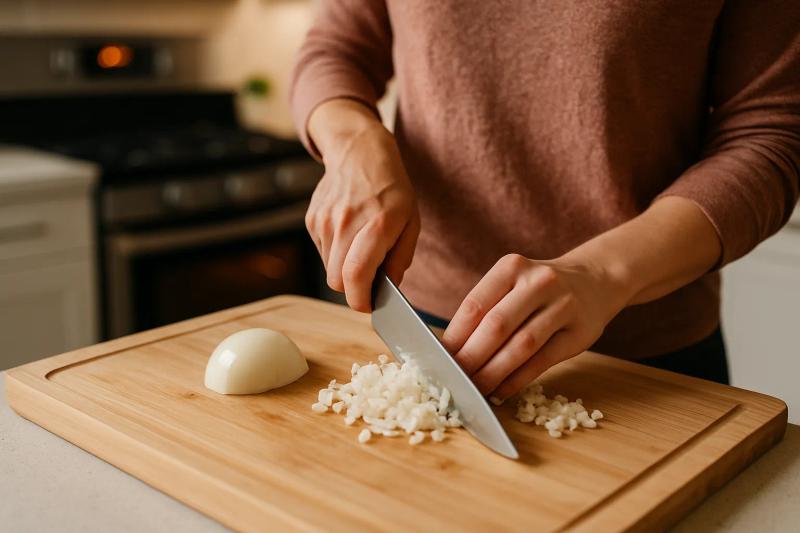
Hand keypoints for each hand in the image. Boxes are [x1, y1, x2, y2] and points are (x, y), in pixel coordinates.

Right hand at [306, 99, 418, 311]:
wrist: (359, 152)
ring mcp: (325, 221)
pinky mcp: (312, 220)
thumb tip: (388, 288)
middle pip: (337, 281)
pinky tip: (348, 233)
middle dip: (352, 289)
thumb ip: (400, 258)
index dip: (360, 300)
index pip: (356, 275)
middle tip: (368, 281)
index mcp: (377, 224)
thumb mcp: (411, 221)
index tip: (369, 305)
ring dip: (344, 269)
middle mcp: (346, 223)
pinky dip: (335, 253)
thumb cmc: (391, 190)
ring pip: (329, 269)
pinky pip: (322, 252)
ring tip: (360, 248)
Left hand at [442, 254, 630, 399]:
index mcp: (512, 267)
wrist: (595, 280)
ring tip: (475, 390)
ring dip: (493, 373)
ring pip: (521, 346)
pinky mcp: (579, 332)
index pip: (475, 305)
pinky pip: (542, 361)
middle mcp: (538, 282)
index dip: (454, 336)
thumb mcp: (511, 283)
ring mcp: (563, 306)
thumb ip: (485, 310)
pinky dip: (517, 380)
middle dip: (471, 358)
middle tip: (454, 380)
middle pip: (496, 326)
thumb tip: (448, 350)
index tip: (438, 359)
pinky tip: (500, 391)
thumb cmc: (538, 289)